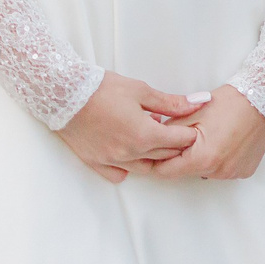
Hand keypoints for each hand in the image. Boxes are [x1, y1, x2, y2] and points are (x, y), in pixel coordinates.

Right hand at [54, 71, 203, 183]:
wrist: (65, 94)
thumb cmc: (103, 89)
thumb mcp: (141, 91)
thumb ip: (171, 103)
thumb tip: (199, 103)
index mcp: (144, 135)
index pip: (179, 142)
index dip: (190, 133)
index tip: (194, 126)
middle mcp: (130, 154)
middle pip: (164, 156)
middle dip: (176, 145)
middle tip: (180, 132)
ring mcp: (112, 161)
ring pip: (144, 168)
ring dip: (155, 157)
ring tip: (156, 140)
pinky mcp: (96, 162)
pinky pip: (119, 174)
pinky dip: (129, 167)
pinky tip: (132, 153)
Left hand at [148, 84, 264, 181]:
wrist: (264, 99)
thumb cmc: (230, 102)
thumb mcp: (192, 113)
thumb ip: (168, 132)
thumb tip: (152, 140)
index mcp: (203, 158)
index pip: (166, 172)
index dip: (153, 163)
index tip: (146, 156)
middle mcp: (219, 171)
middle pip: (185, 171)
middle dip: (178, 157)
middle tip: (179, 137)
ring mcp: (233, 173)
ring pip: (204, 170)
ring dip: (199, 158)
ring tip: (206, 135)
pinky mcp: (244, 171)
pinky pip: (222, 169)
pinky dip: (217, 159)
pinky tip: (222, 141)